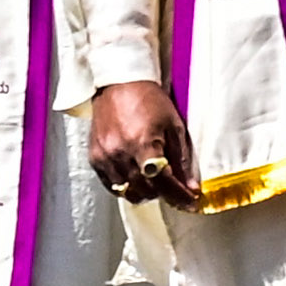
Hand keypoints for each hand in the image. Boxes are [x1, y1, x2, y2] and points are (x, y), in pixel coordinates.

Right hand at [85, 81, 200, 205]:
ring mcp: (105, 157)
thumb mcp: (174, 126)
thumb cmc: (149, 100)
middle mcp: (121, 153)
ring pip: (128, 192)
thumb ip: (181, 159)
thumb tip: (191, 186)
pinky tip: (136, 176)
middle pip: (146, 191)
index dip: (180, 196)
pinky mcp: (95, 158)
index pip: (164, 183)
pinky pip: (112, 185)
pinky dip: (127, 186)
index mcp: (143, 144)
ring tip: (154, 180)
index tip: (191, 202)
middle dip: (164, 194)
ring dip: (145, 191)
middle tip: (174, 188)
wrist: (120, 84)